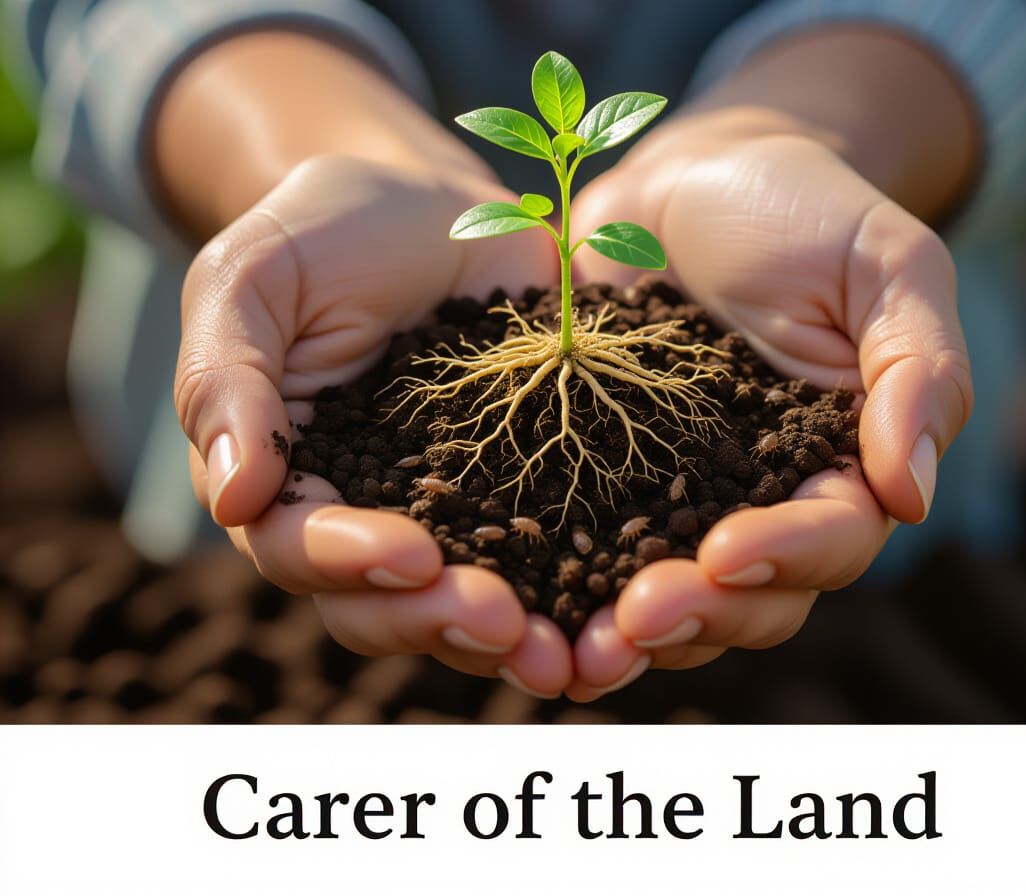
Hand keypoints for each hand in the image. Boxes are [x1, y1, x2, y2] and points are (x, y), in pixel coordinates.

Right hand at [178, 154, 572, 695]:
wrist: (430, 202)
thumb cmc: (322, 232)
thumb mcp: (251, 280)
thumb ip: (227, 380)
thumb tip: (233, 496)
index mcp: (289, 479)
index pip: (296, 547)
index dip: (347, 564)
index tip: (410, 554)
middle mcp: (367, 516)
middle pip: (384, 602)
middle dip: (439, 619)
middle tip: (501, 623)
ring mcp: (453, 511)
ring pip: (466, 600)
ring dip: (511, 636)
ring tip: (562, 652)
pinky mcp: (528, 489)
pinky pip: (550, 556)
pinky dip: (579, 591)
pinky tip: (619, 609)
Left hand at [563, 124, 971, 699]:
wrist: (693, 177)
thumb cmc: (805, 209)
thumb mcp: (886, 266)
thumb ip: (918, 371)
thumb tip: (912, 496)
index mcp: (841, 464)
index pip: (832, 539)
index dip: (786, 558)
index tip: (726, 552)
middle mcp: (762, 499)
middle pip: (749, 593)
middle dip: (699, 614)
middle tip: (637, 618)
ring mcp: (678, 495)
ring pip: (669, 594)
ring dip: (629, 631)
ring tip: (580, 649)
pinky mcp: (602, 476)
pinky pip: (586, 547)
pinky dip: (561, 588)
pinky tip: (524, 608)